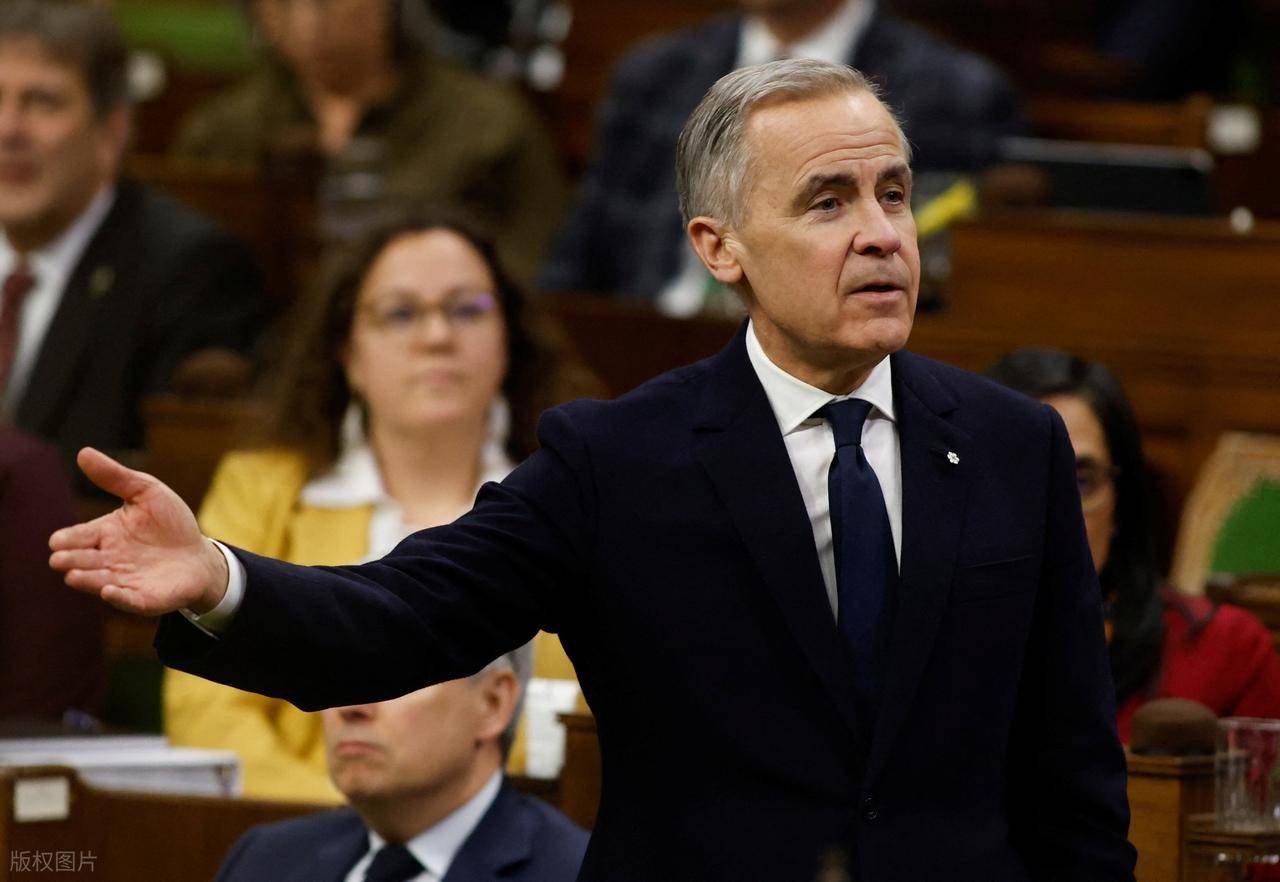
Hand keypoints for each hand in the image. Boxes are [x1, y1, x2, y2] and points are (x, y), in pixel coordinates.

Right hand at [49, 448, 228, 615]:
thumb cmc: (170, 523)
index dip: (67, 539)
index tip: (58, 541)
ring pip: (99, 582)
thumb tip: (83, 452)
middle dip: (70, 560)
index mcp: (105, 534)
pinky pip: (129, 601)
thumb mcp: (147, 492)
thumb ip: (116, 477)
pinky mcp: (145, 598)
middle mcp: (109, 560)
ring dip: (87, 580)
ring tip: (74, 576)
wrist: (200, 555)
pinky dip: (119, 598)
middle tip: (60, 559)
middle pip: (82, 561)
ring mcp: (125, 580)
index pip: (78, 537)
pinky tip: (110, 591)